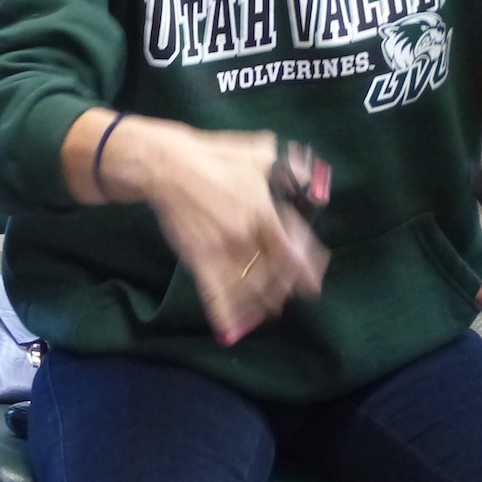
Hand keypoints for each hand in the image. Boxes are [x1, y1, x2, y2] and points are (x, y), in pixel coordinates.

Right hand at [79, 114, 328, 344]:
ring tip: (269, 310)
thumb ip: (287, 166)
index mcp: (266, 211)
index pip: (294, 250)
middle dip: (287, 288)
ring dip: (262, 303)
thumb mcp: (259, 151)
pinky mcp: (200, 261)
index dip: (307, 269)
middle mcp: (249, 236)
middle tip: (292, 294)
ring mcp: (224, 252)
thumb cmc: (214, 156)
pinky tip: (229, 330)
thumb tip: (308, 173)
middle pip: (277, 275)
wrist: (168, 166)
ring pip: (251, 288)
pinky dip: (223, 315)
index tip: (313, 282)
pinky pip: (215, 295)